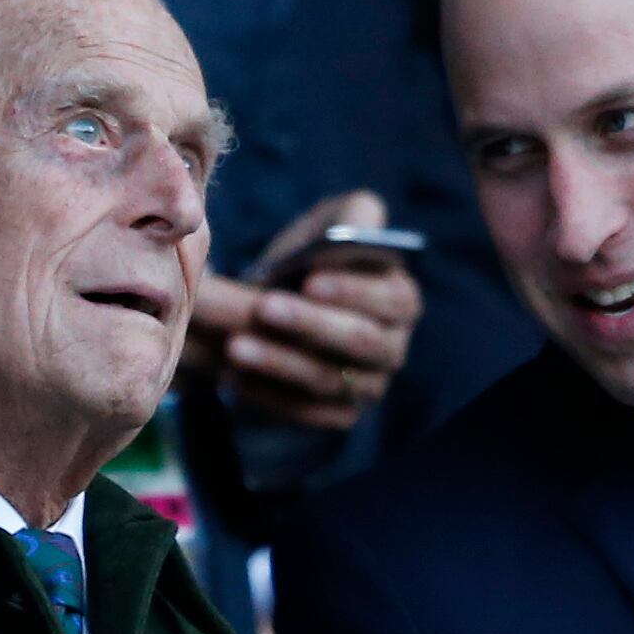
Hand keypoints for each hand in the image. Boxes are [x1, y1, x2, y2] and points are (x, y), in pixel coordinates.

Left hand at [183, 191, 419, 431]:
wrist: (274, 305)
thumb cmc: (310, 257)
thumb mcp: (332, 223)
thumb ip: (352, 218)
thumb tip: (357, 233)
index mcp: (400, 300)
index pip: (393, 300)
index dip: (354, 291)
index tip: (310, 280)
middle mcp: (391, 348)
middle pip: (361, 342)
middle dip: (310, 324)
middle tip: (263, 308)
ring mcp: (367, 387)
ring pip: (327, 380)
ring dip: (279, 363)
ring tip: (234, 347)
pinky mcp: (336, 415)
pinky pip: (305, 413)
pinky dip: (269, 397)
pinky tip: (233, 380)